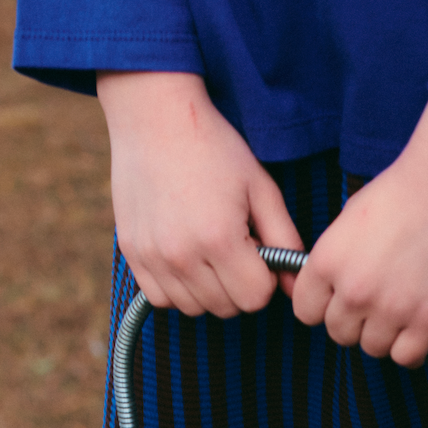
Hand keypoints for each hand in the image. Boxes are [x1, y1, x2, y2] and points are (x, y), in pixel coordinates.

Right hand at [96, 71, 302, 315]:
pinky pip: (162, 299)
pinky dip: (178, 289)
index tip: (258, 249)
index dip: (264, 278)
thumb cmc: (214, 149)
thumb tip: (296, 284)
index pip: (255, 299)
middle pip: (226, 308)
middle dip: (239, 284)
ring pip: (194, 308)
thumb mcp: (261, 189)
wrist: (155, 119)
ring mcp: (152, 257)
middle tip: (235, 245)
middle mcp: (182, 255)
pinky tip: (185, 257)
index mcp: (219, 238)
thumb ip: (284, 240)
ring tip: (209, 249)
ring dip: (210, 290)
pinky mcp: (131, 254)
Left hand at [292, 94, 427, 365]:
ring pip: (373, 349)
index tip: (342, 300)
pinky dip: (412, 348)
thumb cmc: (407, 187)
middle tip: (380, 301)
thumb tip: (334, 287)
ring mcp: (392, 308)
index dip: (325, 307)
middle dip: (356, 322)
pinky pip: (407, 357)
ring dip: (386, 334)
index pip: (306, 312)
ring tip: (404, 309)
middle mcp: (354, 290)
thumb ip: (336, 258)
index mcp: (327, 262)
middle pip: (339, 334)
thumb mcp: (350, 218)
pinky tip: (421, 326)